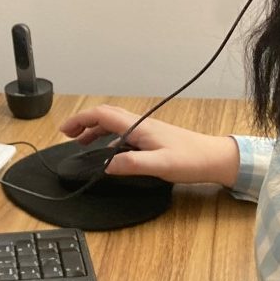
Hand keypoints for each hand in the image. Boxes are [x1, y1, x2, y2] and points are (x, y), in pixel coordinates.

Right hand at [58, 105, 239, 185]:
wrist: (214, 158)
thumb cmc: (191, 160)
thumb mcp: (160, 165)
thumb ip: (131, 164)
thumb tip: (105, 165)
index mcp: (139, 126)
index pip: (103, 115)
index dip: (81, 119)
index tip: (65, 130)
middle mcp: (141, 124)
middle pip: (106, 116)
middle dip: (84, 122)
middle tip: (68, 135)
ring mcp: (147, 130)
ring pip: (114, 124)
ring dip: (95, 130)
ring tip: (81, 142)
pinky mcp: (153, 138)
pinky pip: (123, 133)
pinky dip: (108, 138)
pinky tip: (108, 151)